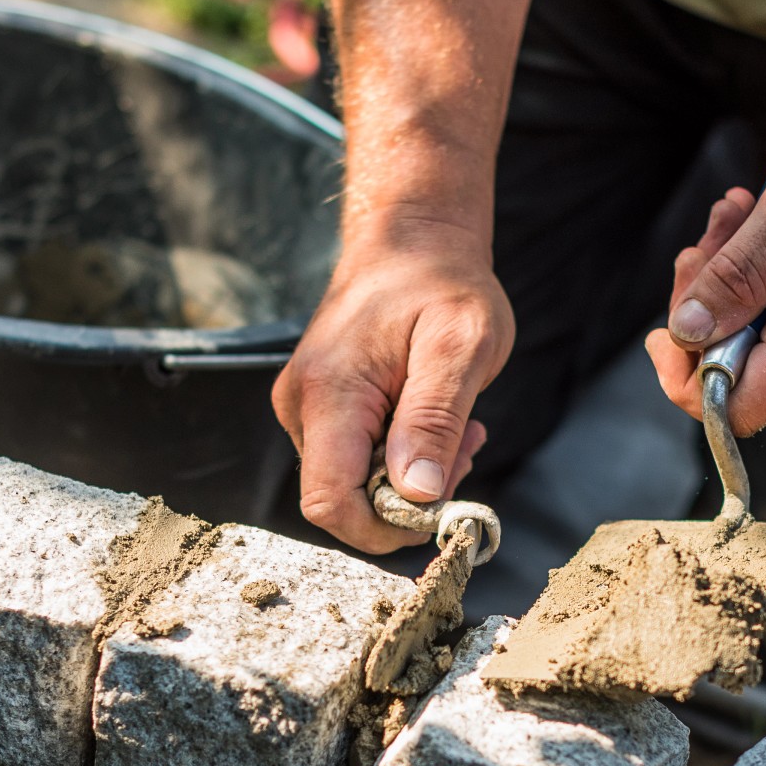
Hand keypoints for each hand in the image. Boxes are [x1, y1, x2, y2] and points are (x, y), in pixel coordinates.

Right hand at [272, 220, 514, 551]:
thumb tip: (415, 493)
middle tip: (463, 447)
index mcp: (328, 393)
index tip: (438, 503)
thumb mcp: (461, 344)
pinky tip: (432, 421)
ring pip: (354, 487)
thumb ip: (434, 419)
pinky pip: (356, 464)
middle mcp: (301, 407)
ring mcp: (306, 410)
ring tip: (455, 424)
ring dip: (412, 477)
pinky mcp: (319, 412)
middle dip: (409, 498)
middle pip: (343, 502)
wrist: (412, 239)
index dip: (383, 525)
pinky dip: (402, 459)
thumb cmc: (441, 283)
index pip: (329, 501)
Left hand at [646, 115, 765, 433]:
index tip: (668, 326)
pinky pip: (765, 322)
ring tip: (731, 218)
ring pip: (741, 341)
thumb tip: (685, 331)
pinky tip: (750, 229)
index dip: (686, 378)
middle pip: (726, 374)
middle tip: (707, 240)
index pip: (730, 410)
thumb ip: (737, 276)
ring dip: (720, 282)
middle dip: (698, 309)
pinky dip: (746, 278)